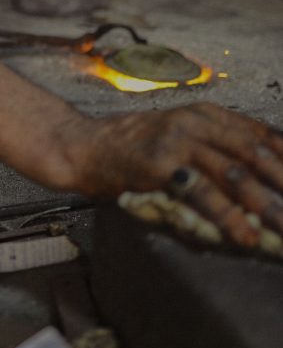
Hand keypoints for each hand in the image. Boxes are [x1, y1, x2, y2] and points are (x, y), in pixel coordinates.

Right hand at [74, 102, 282, 246]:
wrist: (83, 147)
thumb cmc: (132, 148)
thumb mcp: (179, 137)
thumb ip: (214, 150)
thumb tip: (257, 182)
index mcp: (206, 114)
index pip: (261, 134)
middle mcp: (195, 121)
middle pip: (255, 152)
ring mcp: (177, 140)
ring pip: (234, 172)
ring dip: (267, 204)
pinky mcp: (158, 163)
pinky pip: (201, 191)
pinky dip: (227, 215)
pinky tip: (244, 234)